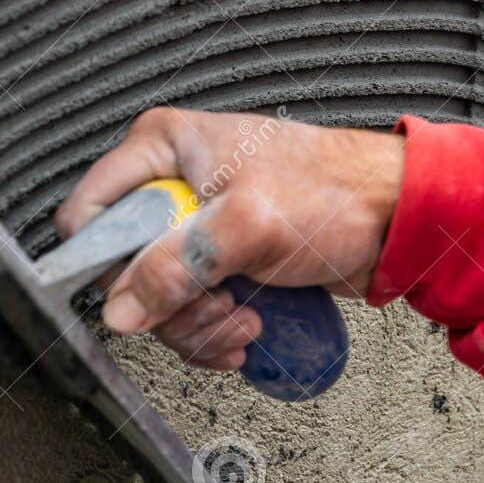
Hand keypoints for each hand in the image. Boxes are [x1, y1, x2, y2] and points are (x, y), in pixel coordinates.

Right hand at [53, 107, 404, 371]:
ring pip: (156, 301)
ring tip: (245, 315)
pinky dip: (215, 332)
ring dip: (199, 325)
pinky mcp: (218, 262)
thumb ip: (178, 265)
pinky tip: (248, 324)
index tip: (142, 291)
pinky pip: (189, 313)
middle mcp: (171, 185)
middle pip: (124, 269)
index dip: (107, 260)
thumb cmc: (335, 191)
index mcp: (163, 149)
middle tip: (215, 301)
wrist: (393, 218)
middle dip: (170, 303)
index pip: (90, 211)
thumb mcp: (247, 224)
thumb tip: (124, 307)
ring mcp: (194, 228)